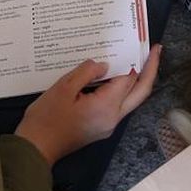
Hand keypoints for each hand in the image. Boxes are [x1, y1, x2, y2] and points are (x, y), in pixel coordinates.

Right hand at [14, 46, 161, 163]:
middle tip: (155, 50)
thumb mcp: (63, 88)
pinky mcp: (101, 127)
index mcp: (106, 106)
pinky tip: (112, 76)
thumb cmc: (46, 118)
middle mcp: (113, 117)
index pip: (128, 78)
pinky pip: (118, 105)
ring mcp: (108, 125)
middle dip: (151, 70)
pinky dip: (120, 89)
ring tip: (135, 58)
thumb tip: (104, 64)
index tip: (137, 42)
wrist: (35, 148)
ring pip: (131, 99)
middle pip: (140, 92)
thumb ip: (87, 72)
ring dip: (136, 79)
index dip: (134, 59)